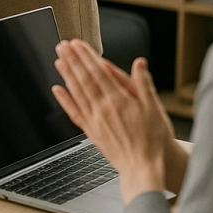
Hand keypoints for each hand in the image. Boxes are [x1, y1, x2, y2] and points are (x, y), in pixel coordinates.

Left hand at [51, 40, 184, 203]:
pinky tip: (57, 89)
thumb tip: (139, 63)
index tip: (77, 44)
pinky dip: (64, 100)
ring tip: (58, 60)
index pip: (98, 72)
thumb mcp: (155, 108)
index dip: (86, 56)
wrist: (146, 169)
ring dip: (66, 74)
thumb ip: (144, 84)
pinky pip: (74, 113)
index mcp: (119, 100)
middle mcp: (103, 108)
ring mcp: (95, 120)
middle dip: (72, 60)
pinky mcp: (91, 132)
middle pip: (84, 79)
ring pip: (77, 92)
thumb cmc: (154, 140)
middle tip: (62, 45)